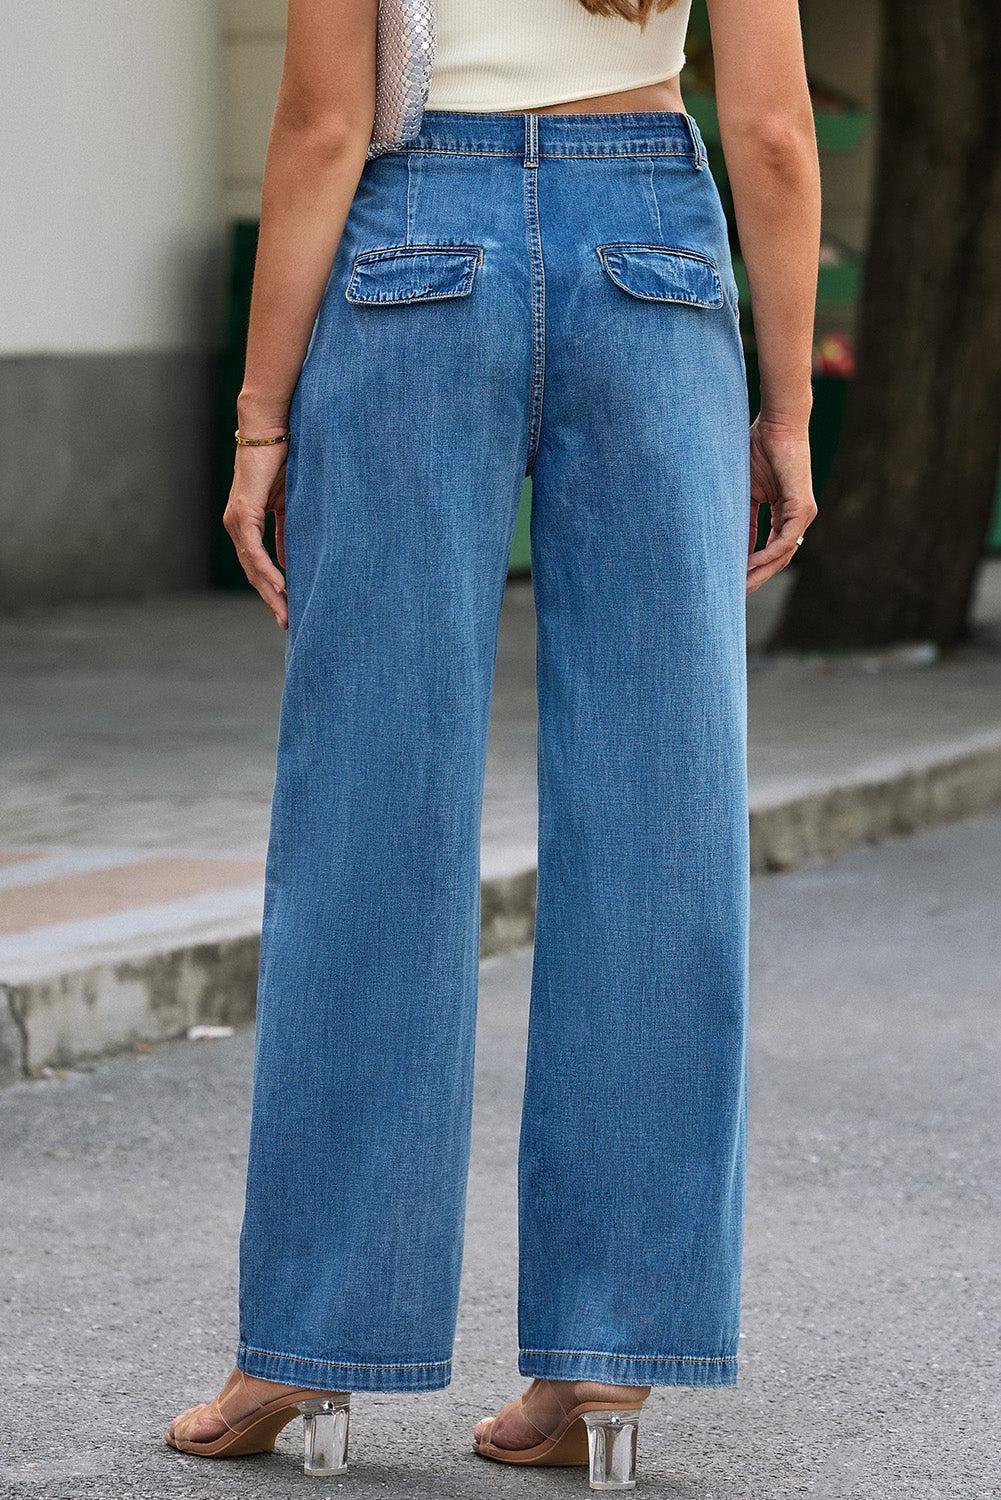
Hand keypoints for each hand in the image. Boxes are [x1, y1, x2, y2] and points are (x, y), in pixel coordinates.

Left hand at [223, 442, 288, 628]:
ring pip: (252, 566)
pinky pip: (255, 550)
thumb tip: (290, 563)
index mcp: (245, 524)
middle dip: (271, 600)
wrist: (271, 432)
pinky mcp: (243, 513)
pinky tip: (280, 586)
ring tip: (286, 612)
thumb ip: (286, 535)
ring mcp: (236, 521)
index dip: (272, 589)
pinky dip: (268, 569)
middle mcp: (236, 526)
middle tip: (287, 623)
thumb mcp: (288, 506)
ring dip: (270, 592)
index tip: (287, 609)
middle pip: (253, 573)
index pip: (257, 565)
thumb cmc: (283, 462)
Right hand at [746, 415, 817, 594]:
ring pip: (783, 554)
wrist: (776, 424)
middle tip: (736, 595)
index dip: (752, 566)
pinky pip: (785, 539)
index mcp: (784, 513)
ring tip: (740, 585)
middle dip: (756, 577)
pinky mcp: (803, 507)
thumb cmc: (758, 449)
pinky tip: (751, 564)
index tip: (732, 581)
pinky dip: (768, 553)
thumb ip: (742, 518)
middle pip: (778, 558)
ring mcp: (803, 514)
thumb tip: (728, 544)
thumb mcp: (745, 491)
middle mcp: (797, 517)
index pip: (769, 549)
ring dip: (761, 571)